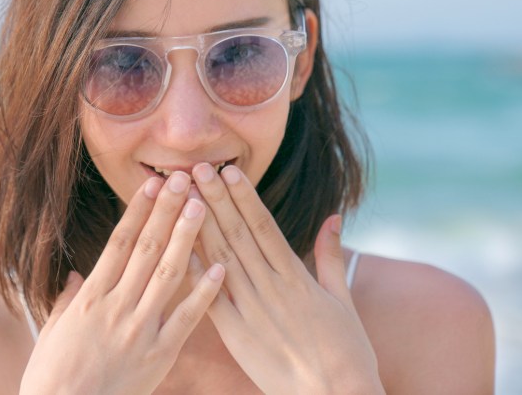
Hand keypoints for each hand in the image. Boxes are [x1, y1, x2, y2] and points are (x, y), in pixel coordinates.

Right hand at [19, 173, 223, 394]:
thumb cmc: (51, 376)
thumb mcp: (53, 330)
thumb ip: (67, 300)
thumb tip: (76, 276)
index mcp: (90, 296)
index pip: (119, 243)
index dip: (137, 211)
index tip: (152, 185)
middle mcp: (115, 305)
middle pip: (146, 248)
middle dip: (166, 212)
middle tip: (184, 180)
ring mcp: (138, 329)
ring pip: (168, 274)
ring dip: (186, 238)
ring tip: (203, 208)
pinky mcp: (158, 355)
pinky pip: (186, 318)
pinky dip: (203, 292)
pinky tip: (219, 268)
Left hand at [189, 163, 383, 394]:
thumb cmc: (346, 351)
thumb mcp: (343, 299)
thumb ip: (331, 256)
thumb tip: (333, 217)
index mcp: (296, 277)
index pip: (264, 227)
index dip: (244, 197)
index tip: (228, 171)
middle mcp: (271, 288)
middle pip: (237, 234)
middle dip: (215, 199)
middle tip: (196, 168)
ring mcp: (251, 310)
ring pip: (220, 258)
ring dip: (199, 225)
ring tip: (183, 196)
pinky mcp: (235, 334)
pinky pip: (209, 298)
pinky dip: (193, 271)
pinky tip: (175, 247)